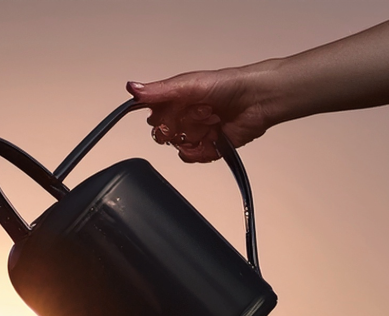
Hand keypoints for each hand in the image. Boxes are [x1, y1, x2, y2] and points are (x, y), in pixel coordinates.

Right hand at [127, 67, 272, 162]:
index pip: (152, 115)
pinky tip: (211, 137)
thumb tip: (132, 88)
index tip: (171, 110)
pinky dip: (199, 151)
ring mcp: (195, 132)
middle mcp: (184, 116)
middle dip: (176, 128)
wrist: (257, 100)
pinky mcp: (208, 147)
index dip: (159, 117)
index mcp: (176, 98)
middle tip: (194, 116)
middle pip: (162, 134)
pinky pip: (192, 158)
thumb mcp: (188, 84)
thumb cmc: (228, 85)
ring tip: (210, 121)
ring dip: (192, 136)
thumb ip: (159, 91)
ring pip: (178, 146)